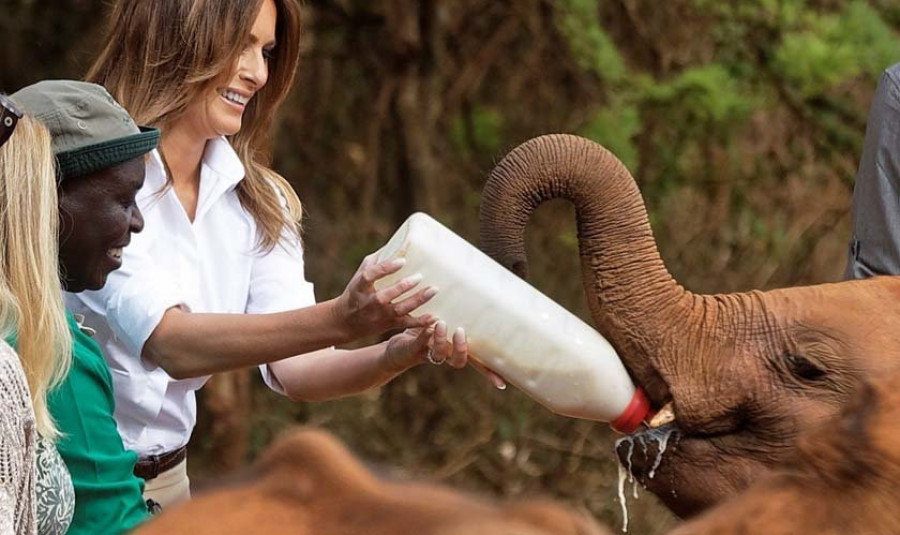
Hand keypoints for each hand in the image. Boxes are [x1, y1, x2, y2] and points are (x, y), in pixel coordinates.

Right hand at [336, 254, 437, 338]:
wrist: (347, 322)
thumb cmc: (356, 292)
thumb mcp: (359, 275)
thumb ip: (375, 261)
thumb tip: (396, 243)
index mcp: (360, 286)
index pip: (371, 276)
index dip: (385, 268)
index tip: (402, 261)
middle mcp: (370, 301)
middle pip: (387, 295)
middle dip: (404, 286)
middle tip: (420, 276)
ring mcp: (380, 314)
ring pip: (400, 309)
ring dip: (417, 300)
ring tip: (433, 290)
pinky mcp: (389, 324)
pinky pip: (406, 324)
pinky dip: (420, 322)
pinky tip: (434, 317)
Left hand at [382, 322, 506, 388]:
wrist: (393, 349)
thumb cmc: (425, 332)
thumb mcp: (443, 325)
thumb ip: (457, 317)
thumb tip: (480, 299)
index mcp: (454, 351)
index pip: (477, 364)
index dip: (489, 373)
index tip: (502, 385)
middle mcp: (443, 355)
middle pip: (458, 361)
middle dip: (461, 349)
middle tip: (461, 332)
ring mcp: (427, 354)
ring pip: (438, 353)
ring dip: (440, 339)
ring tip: (440, 323)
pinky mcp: (410, 349)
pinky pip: (419, 342)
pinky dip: (423, 333)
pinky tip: (427, 324)